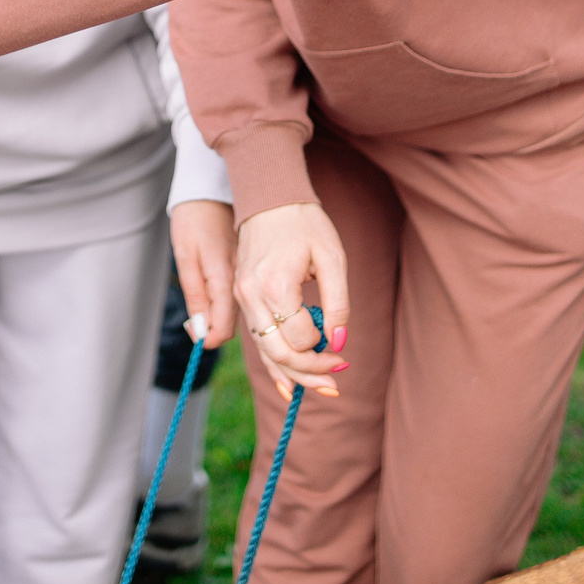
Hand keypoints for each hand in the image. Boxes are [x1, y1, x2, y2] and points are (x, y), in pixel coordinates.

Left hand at [171, 200, 236, 347]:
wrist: (213, 191)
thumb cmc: (193, 220)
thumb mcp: (186, 258)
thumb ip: (195, 297)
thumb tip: (200, 332)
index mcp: (226, 279)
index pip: (224, 329)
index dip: (209, 340)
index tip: (197, 338)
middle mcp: (243, 282)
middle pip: (236, 324)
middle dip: (218, 333)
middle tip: (197, 326)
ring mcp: (249, 276)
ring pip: (243, 313)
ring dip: (225, 320)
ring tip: (203, 314)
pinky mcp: (250, 270)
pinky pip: (244, 298)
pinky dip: (232, 307)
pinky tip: (217, 298)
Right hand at [233, 203, 348, 397]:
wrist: (269, 197)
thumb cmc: (305, 224)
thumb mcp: (332, 259)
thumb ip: (338, 304)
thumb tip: (339, 343)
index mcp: (276, 285)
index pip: (300, 337)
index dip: (323, 350)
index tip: (342, 353)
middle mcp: (252, 296)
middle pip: (278, 352)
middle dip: (309, 373)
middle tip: (336, 381)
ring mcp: (242, 297)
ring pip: (265, 351)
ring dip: (293, 373)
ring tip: (321, 386)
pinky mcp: (241, 296)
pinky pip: (256, 338)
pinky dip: (273, 363)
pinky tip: (288, 384)